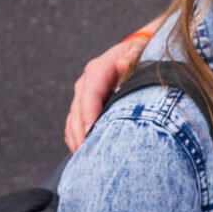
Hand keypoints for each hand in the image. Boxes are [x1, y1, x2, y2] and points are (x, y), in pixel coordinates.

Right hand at [65, 33, 147, 150]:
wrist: (133, 54)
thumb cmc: (140, 56)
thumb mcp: (139, 53)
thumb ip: (132, 58)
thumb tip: (122, 63)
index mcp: (98, 69)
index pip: (90, 93)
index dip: (88, 112)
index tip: (89, 130)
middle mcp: (86, 83)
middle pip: (77, 110)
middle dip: (79, 132)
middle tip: (84, 153)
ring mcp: (83, 95)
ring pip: (72, 119)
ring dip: (75, 139)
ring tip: (82, 158)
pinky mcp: (84, 106)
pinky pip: (74, 124)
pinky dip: (75, 138)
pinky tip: (80, 153)